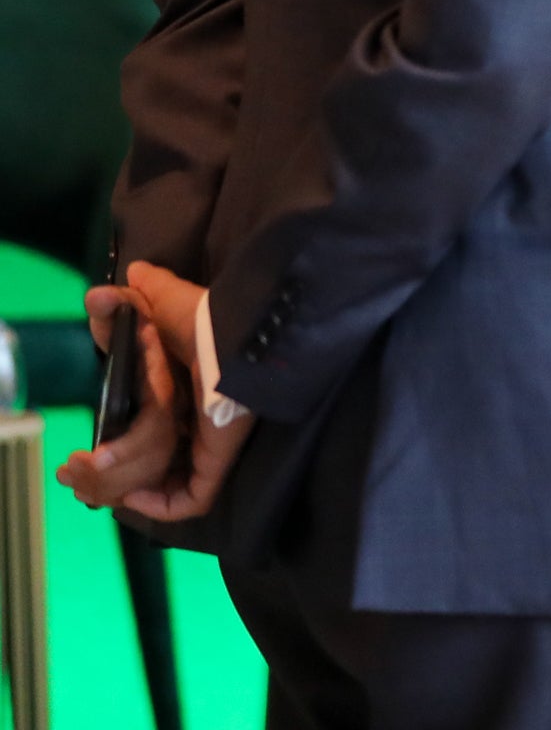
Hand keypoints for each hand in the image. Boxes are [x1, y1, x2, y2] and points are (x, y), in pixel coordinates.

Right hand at [56, 263, 254, 522]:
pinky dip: (159, 504)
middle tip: (72, 470)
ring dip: (118, 485)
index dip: (107, 452)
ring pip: (159, 481)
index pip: (142, 434)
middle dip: (103, 474)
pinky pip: (190, 499)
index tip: (78, 458)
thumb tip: (121, 282)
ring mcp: (206, 444)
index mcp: (178, 393)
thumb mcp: (169, 304)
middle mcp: (191, 423)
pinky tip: (130, 495)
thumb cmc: (210, 319)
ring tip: (87, 472)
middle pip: (145, 464)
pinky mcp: (219, 460)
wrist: (243, 335)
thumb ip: (143, 296)